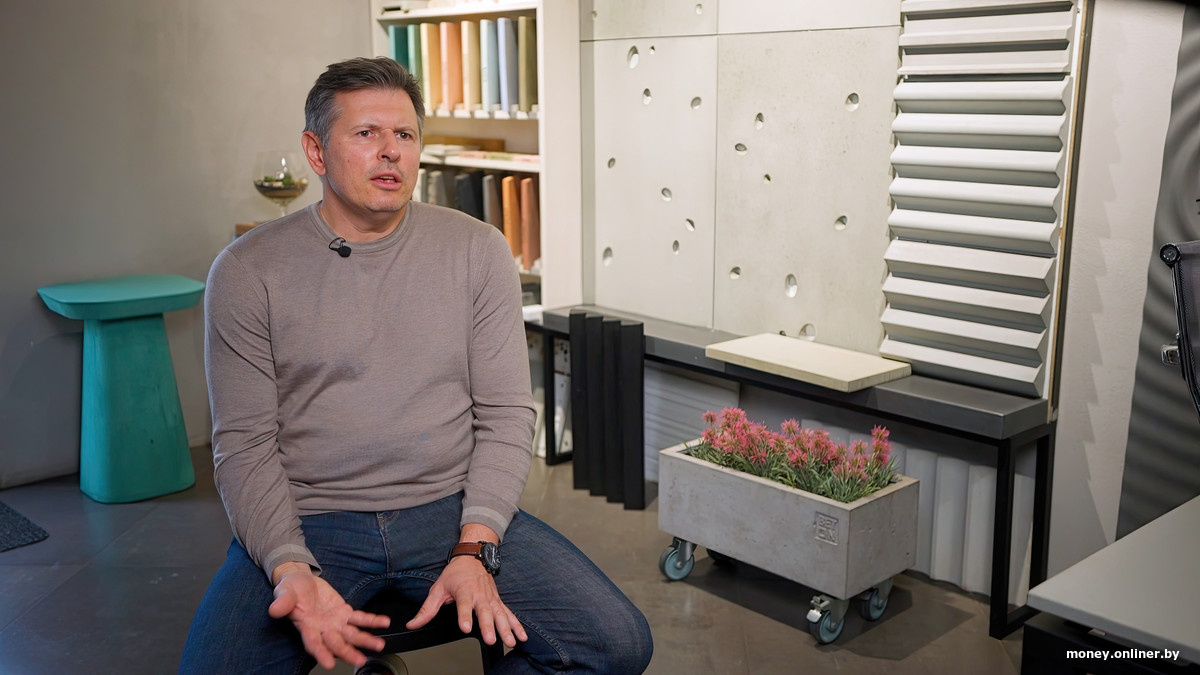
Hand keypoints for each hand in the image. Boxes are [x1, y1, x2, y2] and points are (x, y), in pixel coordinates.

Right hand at [268, 563, 391, 669]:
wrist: (301, 581)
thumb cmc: (290, 590)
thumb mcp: (284, 593)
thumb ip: (283, 603)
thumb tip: (275, 610)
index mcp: (306, 627)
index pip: (314, 644)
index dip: (321, 653)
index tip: (329, 663)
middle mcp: (323, 629)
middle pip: (337, 643)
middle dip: (348, 652)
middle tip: (360, 659)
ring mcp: (335, 622)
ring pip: (352, 634)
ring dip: (365, 640)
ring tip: (379, 645)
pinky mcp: (344, 612)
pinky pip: (360, 618)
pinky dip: (372, 621)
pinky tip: (384, 623)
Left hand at [406, 556, 527, 647]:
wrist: (473, 556)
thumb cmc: (455, 573)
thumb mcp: (437, 589)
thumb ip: (426, 610)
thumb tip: (413, 624)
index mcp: (464, 591)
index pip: (464, 606)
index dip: (464, 616)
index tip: (465, 628)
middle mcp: (480, 595)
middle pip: (485, 612)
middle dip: (488, 627)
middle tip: (491, 639)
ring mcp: (491, 599)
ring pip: (500, 615)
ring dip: (506, 629)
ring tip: (510, 642)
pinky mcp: (498, 601)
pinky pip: (509, 614)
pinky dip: (517, 625)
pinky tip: (522, 636)